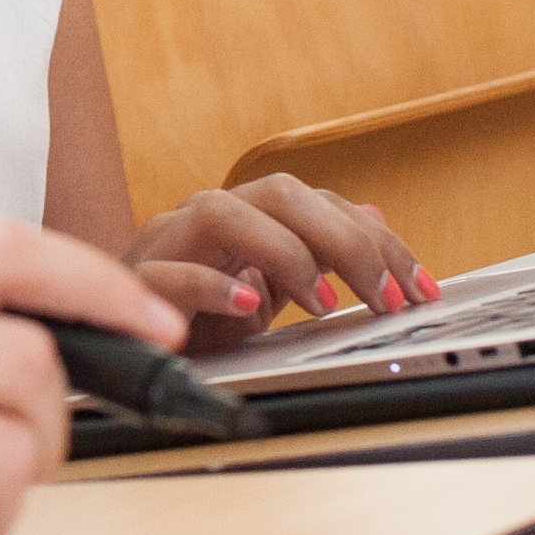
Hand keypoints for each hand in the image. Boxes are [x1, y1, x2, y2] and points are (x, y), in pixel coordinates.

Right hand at [129, 175, 430, 349]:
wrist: (115, 341)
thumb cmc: (194, 318)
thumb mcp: (270, 291)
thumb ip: (316, 254)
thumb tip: (376, 221)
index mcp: (246, 216)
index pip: (321, 204)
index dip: (378, 243)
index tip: (419, 289)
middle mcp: (207, 217)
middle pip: (279, 194)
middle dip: (343, 242)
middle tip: (384, 298)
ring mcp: (166, 243)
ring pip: (221, 212)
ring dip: (284, 253)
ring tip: (322, 303)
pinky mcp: (135, 282)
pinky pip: (171, 272)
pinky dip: (214, 286)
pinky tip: (249, 307)